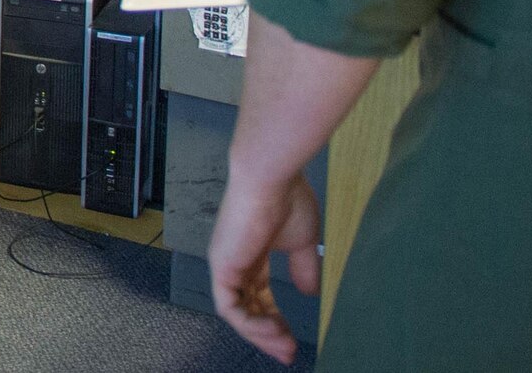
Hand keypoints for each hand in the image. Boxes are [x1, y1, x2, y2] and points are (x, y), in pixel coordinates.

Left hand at [207, 171, 322, 364]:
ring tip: (286, 345)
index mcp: (252, 254)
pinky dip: (250, 324)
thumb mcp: (303, 242)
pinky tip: (275, 329)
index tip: (293, 338)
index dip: (274, 319)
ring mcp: (226, 265)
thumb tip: (309, 293)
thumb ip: (304, 268)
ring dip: (261, 333)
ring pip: (237, 313)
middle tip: (289, 352)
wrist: (271, 178)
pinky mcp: (222, 267)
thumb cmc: (288, 200)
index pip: (258, 296)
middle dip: (267, 334)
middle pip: (247, 309)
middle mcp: (235, 261)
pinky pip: (230, 308)